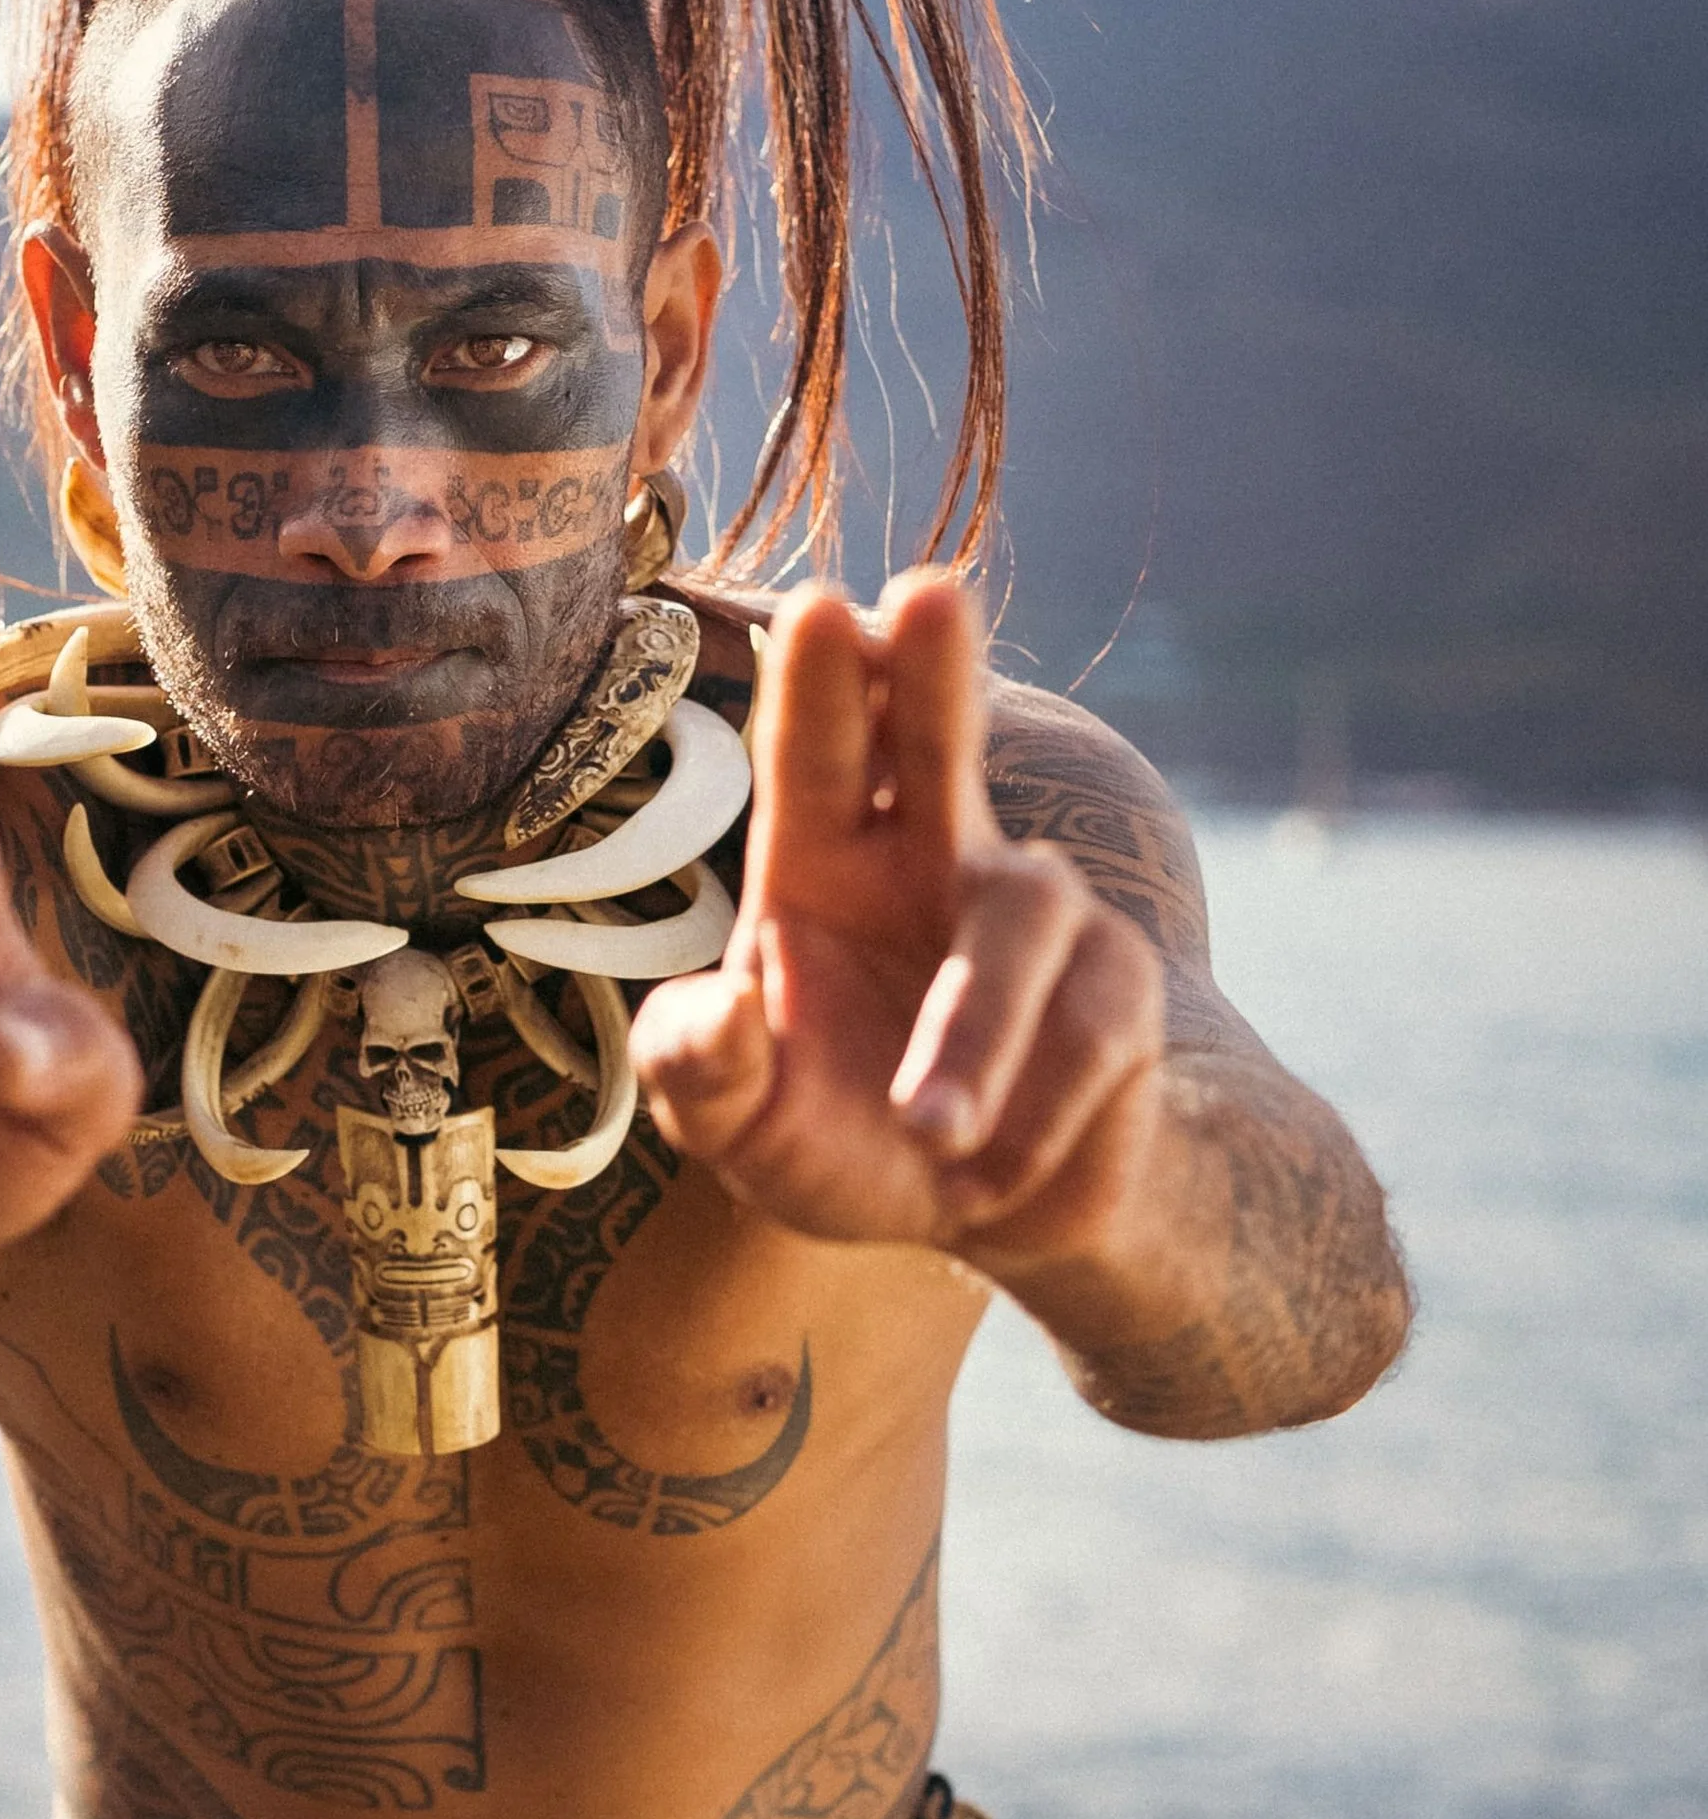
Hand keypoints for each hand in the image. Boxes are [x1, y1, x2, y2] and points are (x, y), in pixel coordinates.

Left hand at [634, 577, 1164, 1255]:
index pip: (813, 756)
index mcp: (820, 863)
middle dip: (936, 671)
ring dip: (973, 1029)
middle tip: (930, 595)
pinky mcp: (1116, 983)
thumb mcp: (739, 1130)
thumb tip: (717, 1008)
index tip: (822, 609)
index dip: (818, 683)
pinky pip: (1087, 1028)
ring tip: (929, 1133)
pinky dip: (1030, 1115)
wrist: (978, 1223)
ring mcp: (1034, 910)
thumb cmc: (836, 1142)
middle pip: (938, 741)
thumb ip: (701, 1075)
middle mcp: (930, 857)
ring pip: (1022, 917)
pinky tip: (989, 1174)